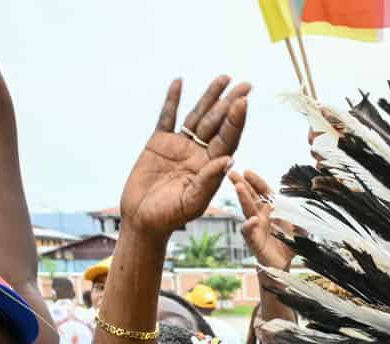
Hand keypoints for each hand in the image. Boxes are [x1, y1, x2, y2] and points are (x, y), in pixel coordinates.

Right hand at [120, 77, 250, 240]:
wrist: (143, 219)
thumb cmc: (170, 217)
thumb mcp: (192, 202)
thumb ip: (209, 181)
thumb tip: (228, 159)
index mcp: (211, 167)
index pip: (228, 139)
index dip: (236, 121)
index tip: (243, 102)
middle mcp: (199, 153)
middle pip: (218, 123)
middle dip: (231, 103)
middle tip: (246, 84)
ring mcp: (180, 146)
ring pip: (198, 116)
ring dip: (210, 97)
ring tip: (224, 78)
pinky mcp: (159, 143)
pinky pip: (167, 117)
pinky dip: (172, 100)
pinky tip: (179, 82)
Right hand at [231, 169, 293, 270]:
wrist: (283, 265)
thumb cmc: (288, 244)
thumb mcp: (300, 229)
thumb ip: (302, 218)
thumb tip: (312, 209)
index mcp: (271, 210)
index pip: (263, 193)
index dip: (256, 182)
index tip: (248, 171)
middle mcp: (260, 216)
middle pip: (250, 197)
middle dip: (241, 184)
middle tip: (233, 173)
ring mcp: (256, 228)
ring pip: (247, 211)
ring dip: (244, 199)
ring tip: (239, 187)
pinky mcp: (254, 241)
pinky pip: (249, 232)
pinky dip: (250, 225)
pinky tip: (253, 219)